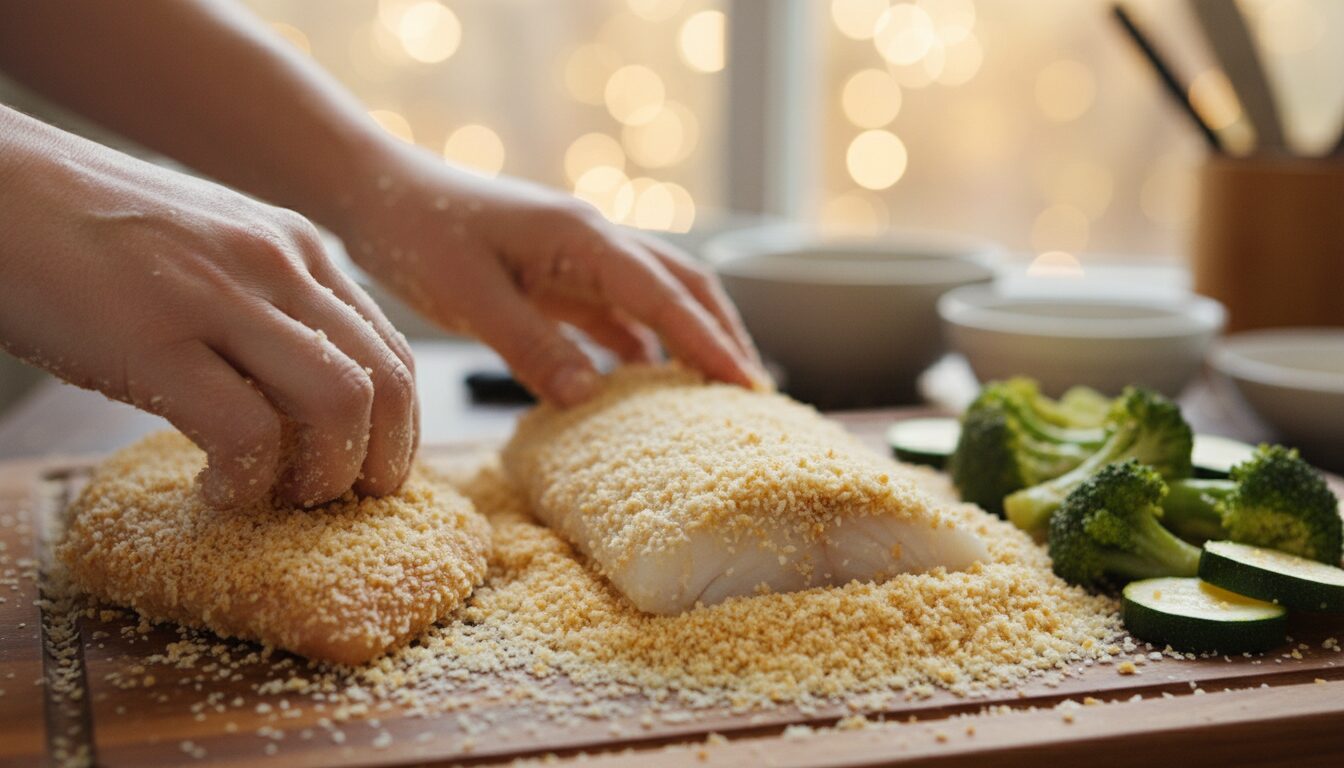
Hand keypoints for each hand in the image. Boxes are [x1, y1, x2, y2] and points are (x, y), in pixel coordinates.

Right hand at [0, 110, 416, 507]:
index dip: (398, 431)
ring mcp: (218, 296)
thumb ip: (269, 303)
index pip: (393, 353)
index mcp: (298, 248)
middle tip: (342, 502)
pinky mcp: (151, 337)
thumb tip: (307, 394)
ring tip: (282, 497)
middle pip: (388, 384)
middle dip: (381, 463)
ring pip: (340, 405)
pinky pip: (245, 432)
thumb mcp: (211, 249)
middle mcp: (278, 264)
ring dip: (325, 475)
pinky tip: (219, 490)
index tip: (370, 472)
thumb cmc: (92, 232)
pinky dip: (247, 481)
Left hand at [335, 143, 763, 405]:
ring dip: (689, 338)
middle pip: (683, 286)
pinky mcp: (556, 274)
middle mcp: (593, 242)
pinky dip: (639, 346)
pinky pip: (615, 312)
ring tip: (712, 392)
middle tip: (751, 391)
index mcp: (583, 238)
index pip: (666, 295)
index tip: (746, 385)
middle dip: (721, 334)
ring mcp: (577, 257)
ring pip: (656, 298)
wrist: (376, 191)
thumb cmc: (417, 232)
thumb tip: (590, 398)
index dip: (709, 342)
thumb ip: (531, 346)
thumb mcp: (469, 296)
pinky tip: (643, 382)